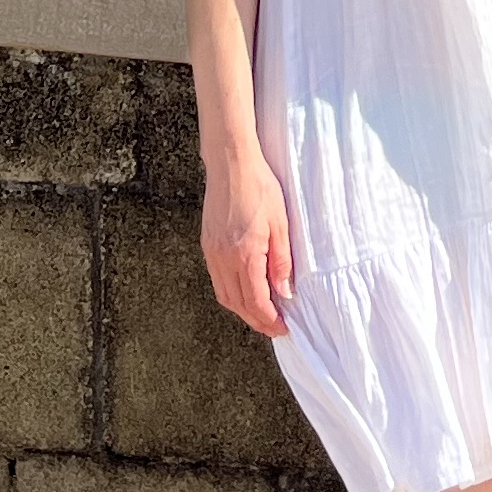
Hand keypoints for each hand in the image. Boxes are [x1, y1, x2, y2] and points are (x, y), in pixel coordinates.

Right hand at [200, 154, 295, 334]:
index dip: (270, 320)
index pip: (256, 302)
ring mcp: (212, 253)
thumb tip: (284, 293)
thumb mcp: (281, 224)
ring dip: (243, 310)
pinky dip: (231, 293)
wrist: (231, 164)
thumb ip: (282, 262)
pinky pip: (218, 280)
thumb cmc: (260, 188)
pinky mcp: (207, 245)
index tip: (284, 327)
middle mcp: (224, 259)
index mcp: (245, 255)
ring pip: (225, 295)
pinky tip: (244, 291)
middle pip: (239, 304)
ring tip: (261, 314)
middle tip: (275, 327)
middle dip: (257, 321)